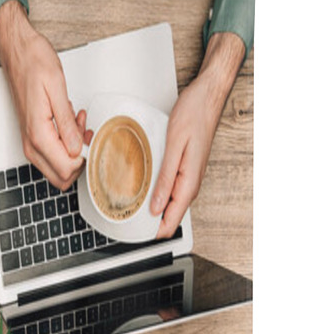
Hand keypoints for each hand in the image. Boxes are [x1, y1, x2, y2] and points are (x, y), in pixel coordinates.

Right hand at [0, 0, 86, 189]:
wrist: (17, 52)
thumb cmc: (33, 63)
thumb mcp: (57, 88)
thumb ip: (67, 123)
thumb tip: (77, 149)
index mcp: (38, 134)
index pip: (66, 169)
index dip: (84, 159)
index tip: (90, 139)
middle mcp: (31, 144)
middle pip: (61, 177)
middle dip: (79, 161)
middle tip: (87, 136)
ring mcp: (31, 143)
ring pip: (57, 169)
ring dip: (74, 153)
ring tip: (79, 124)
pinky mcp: (33, 138)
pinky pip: (53, 156)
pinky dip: (67, 146)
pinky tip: (72, 125)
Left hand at [150, 32, 245, 237]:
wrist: (207, 96)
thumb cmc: (194, 114)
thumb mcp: (174, 146)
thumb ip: (165, 179)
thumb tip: (155, 207)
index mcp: (188, 182)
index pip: (171, 221)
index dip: (153, 233)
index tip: (135, 238)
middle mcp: (191, 184)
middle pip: (169, 217)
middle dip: (149, 224)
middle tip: (126, 225)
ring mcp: (189, 178)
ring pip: (169, 205)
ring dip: (152, 210)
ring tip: (130, 211)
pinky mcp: (185, 171)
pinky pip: (170, 191)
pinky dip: (156, 195)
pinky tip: (144, 193)